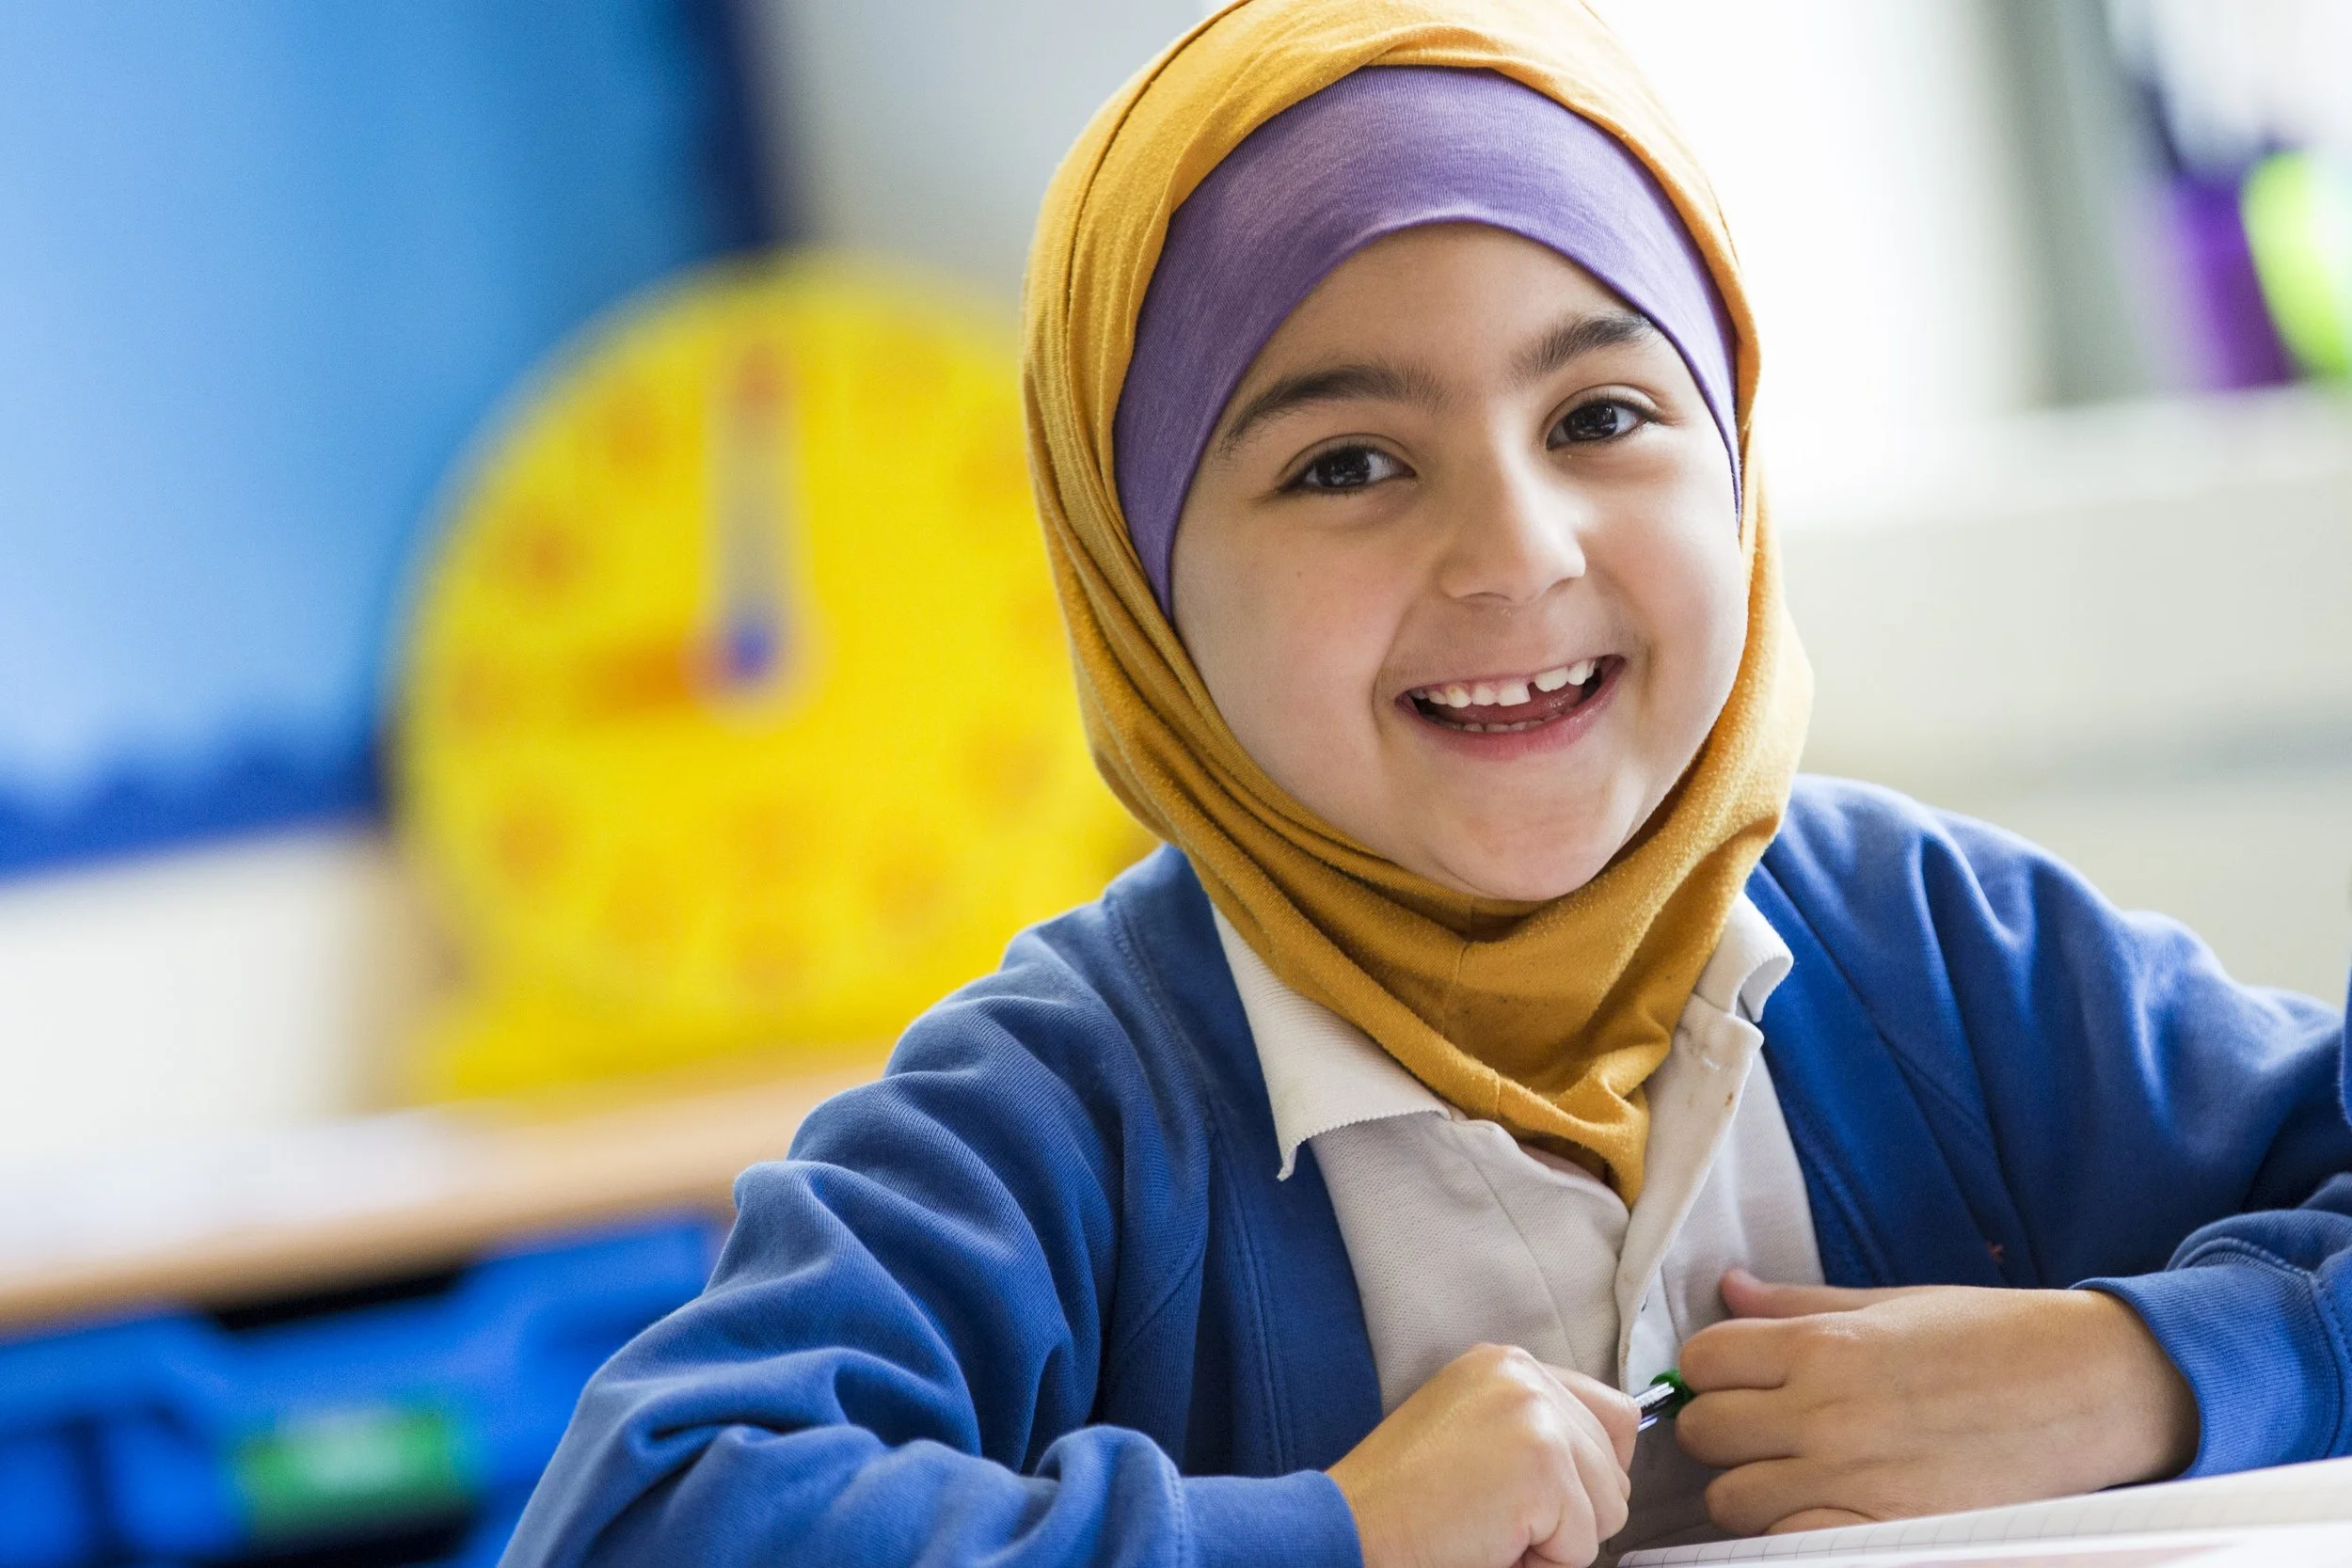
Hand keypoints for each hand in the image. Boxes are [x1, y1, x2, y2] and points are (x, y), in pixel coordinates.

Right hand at [1329, 1342, 1638, 1567]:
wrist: (1353, 1527)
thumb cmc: (1404, 1501)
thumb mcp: (1472, 1431)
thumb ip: (1534, 1427)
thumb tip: (1608, 1467)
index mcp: (1507, 1363)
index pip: (1615, 1416)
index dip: (1591, 1474)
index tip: (1542, 1496)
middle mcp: (1525, 1375)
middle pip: (1615, 1467)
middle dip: (1570, 1513)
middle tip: (1495, 1517)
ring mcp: (1536, 1415)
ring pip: (1609, 1508)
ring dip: (1557, 1540)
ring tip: (1490, 1528)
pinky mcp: (1543, 1465)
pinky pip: (1584, 1544)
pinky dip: (1543, 1563)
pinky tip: (1490, 1542)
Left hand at [1674, 1270, 2198, 1536]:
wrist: (2092, 1390)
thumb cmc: (1995, 1337)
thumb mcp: (1893, 1304)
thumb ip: (1799, 1304)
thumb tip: (1728, 1287)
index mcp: (1823, 1346)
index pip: (1702, 1361)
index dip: (1712, 1370)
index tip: (1738, 1377)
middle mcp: (1827, 1414)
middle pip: (1705, 1434)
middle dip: (1721, 1432)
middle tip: (1763, 1430)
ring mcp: (1854, 1481)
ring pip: (1733, 1501)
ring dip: (1749, 1490)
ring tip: (1795, 1474)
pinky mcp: (1887, 1532)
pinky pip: (1792, 1544)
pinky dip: (1794, 1533)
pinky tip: (1823, 1511)